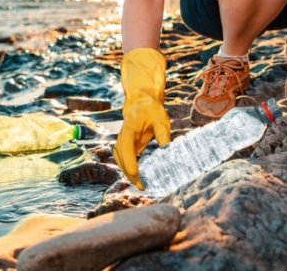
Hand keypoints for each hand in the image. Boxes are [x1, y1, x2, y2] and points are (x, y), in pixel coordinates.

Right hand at [113, 48, 170, 188]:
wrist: (141, 100)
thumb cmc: (151, 109)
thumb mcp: (161, 119)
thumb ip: (163, 134)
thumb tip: (167, 150)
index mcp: (130, 127)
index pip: (126, 146)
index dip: (129, 161)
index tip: (135, 173)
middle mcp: (122, 135)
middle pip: (120, 156)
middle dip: (128, 172)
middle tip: (142, 185)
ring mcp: (122, 139)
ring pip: (119, 158)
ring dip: (126, 171)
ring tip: (140, 184)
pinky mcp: (125, 143)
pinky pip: (123, 157)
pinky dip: (127, 167)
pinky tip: (137, 176)